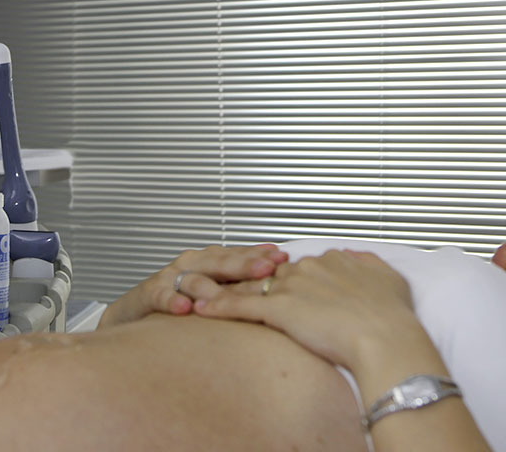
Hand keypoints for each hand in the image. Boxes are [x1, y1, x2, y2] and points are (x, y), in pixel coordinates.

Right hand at [97, 244, 287, 328]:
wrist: (136, 311)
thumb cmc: (180, 300)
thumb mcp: (213, 292)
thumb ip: (240, 288)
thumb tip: (281, 288)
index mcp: (209, 262)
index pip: (238, 255)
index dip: (260, 255)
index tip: (285, 258)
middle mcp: (191, 265)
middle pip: (221, 262)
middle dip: (245, 264)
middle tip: (268, 267)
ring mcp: (170, 277)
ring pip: (194, 279)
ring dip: (212, 286)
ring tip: (228, 295)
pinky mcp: (149, 294)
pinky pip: (162, 296)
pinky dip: (172, 301)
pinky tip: (183, 308)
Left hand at [194, 249, 423, 371]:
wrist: (387, 338)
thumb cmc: (393, 317)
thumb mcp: (388, 279)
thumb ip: (368, 264)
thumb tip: (357, 257)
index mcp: (330, 261)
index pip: (297, 265)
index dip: (284, 276)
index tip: (273, 281)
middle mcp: (306, 268)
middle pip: (269, 272)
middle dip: (248, 278)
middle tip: (228, 282)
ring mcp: (289, 286)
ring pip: (250, 285)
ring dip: (226, 289)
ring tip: (205, 292)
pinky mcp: (277, 308)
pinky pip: (240, 305)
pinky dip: (218, 306)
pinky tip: (201, 310)